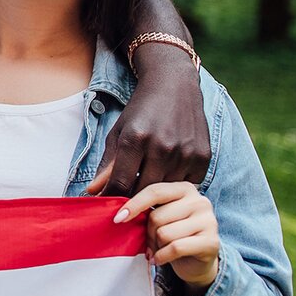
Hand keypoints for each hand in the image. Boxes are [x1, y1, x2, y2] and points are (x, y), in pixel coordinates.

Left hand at [86, 48, 209, 195]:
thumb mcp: (118, 133)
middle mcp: (161, 147)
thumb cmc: (141, 111)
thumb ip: (107, 164)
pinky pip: (187, 184)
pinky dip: (176, 186)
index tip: (108, 208)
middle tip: (126, 205)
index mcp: (134, 139)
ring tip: (146, 194)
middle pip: (143, 191)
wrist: (175, 86)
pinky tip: (168, 180)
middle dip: (133, 201)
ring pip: (166, 191)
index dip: (112, 199)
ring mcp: (185, 152)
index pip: (121, 184)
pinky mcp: (203, 157)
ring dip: (155, 195)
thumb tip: (92, 192)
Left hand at [116, 181, 219, 292]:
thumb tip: (96, 192)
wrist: (196, 261)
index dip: (133, 205)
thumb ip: (140, 205)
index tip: (117, 219)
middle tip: (149, 242)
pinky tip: (160, 259)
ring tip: (158, 250)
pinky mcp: (212, 242)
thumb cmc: (170, 233)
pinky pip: (175, 248)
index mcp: (184, 188)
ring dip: (156, 246)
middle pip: (157, 216)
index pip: (154, 191)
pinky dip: (162, 257)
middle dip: (147, 233)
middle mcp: (200, 201)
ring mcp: (209, 221)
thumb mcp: (156, 215)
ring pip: (165, 233)